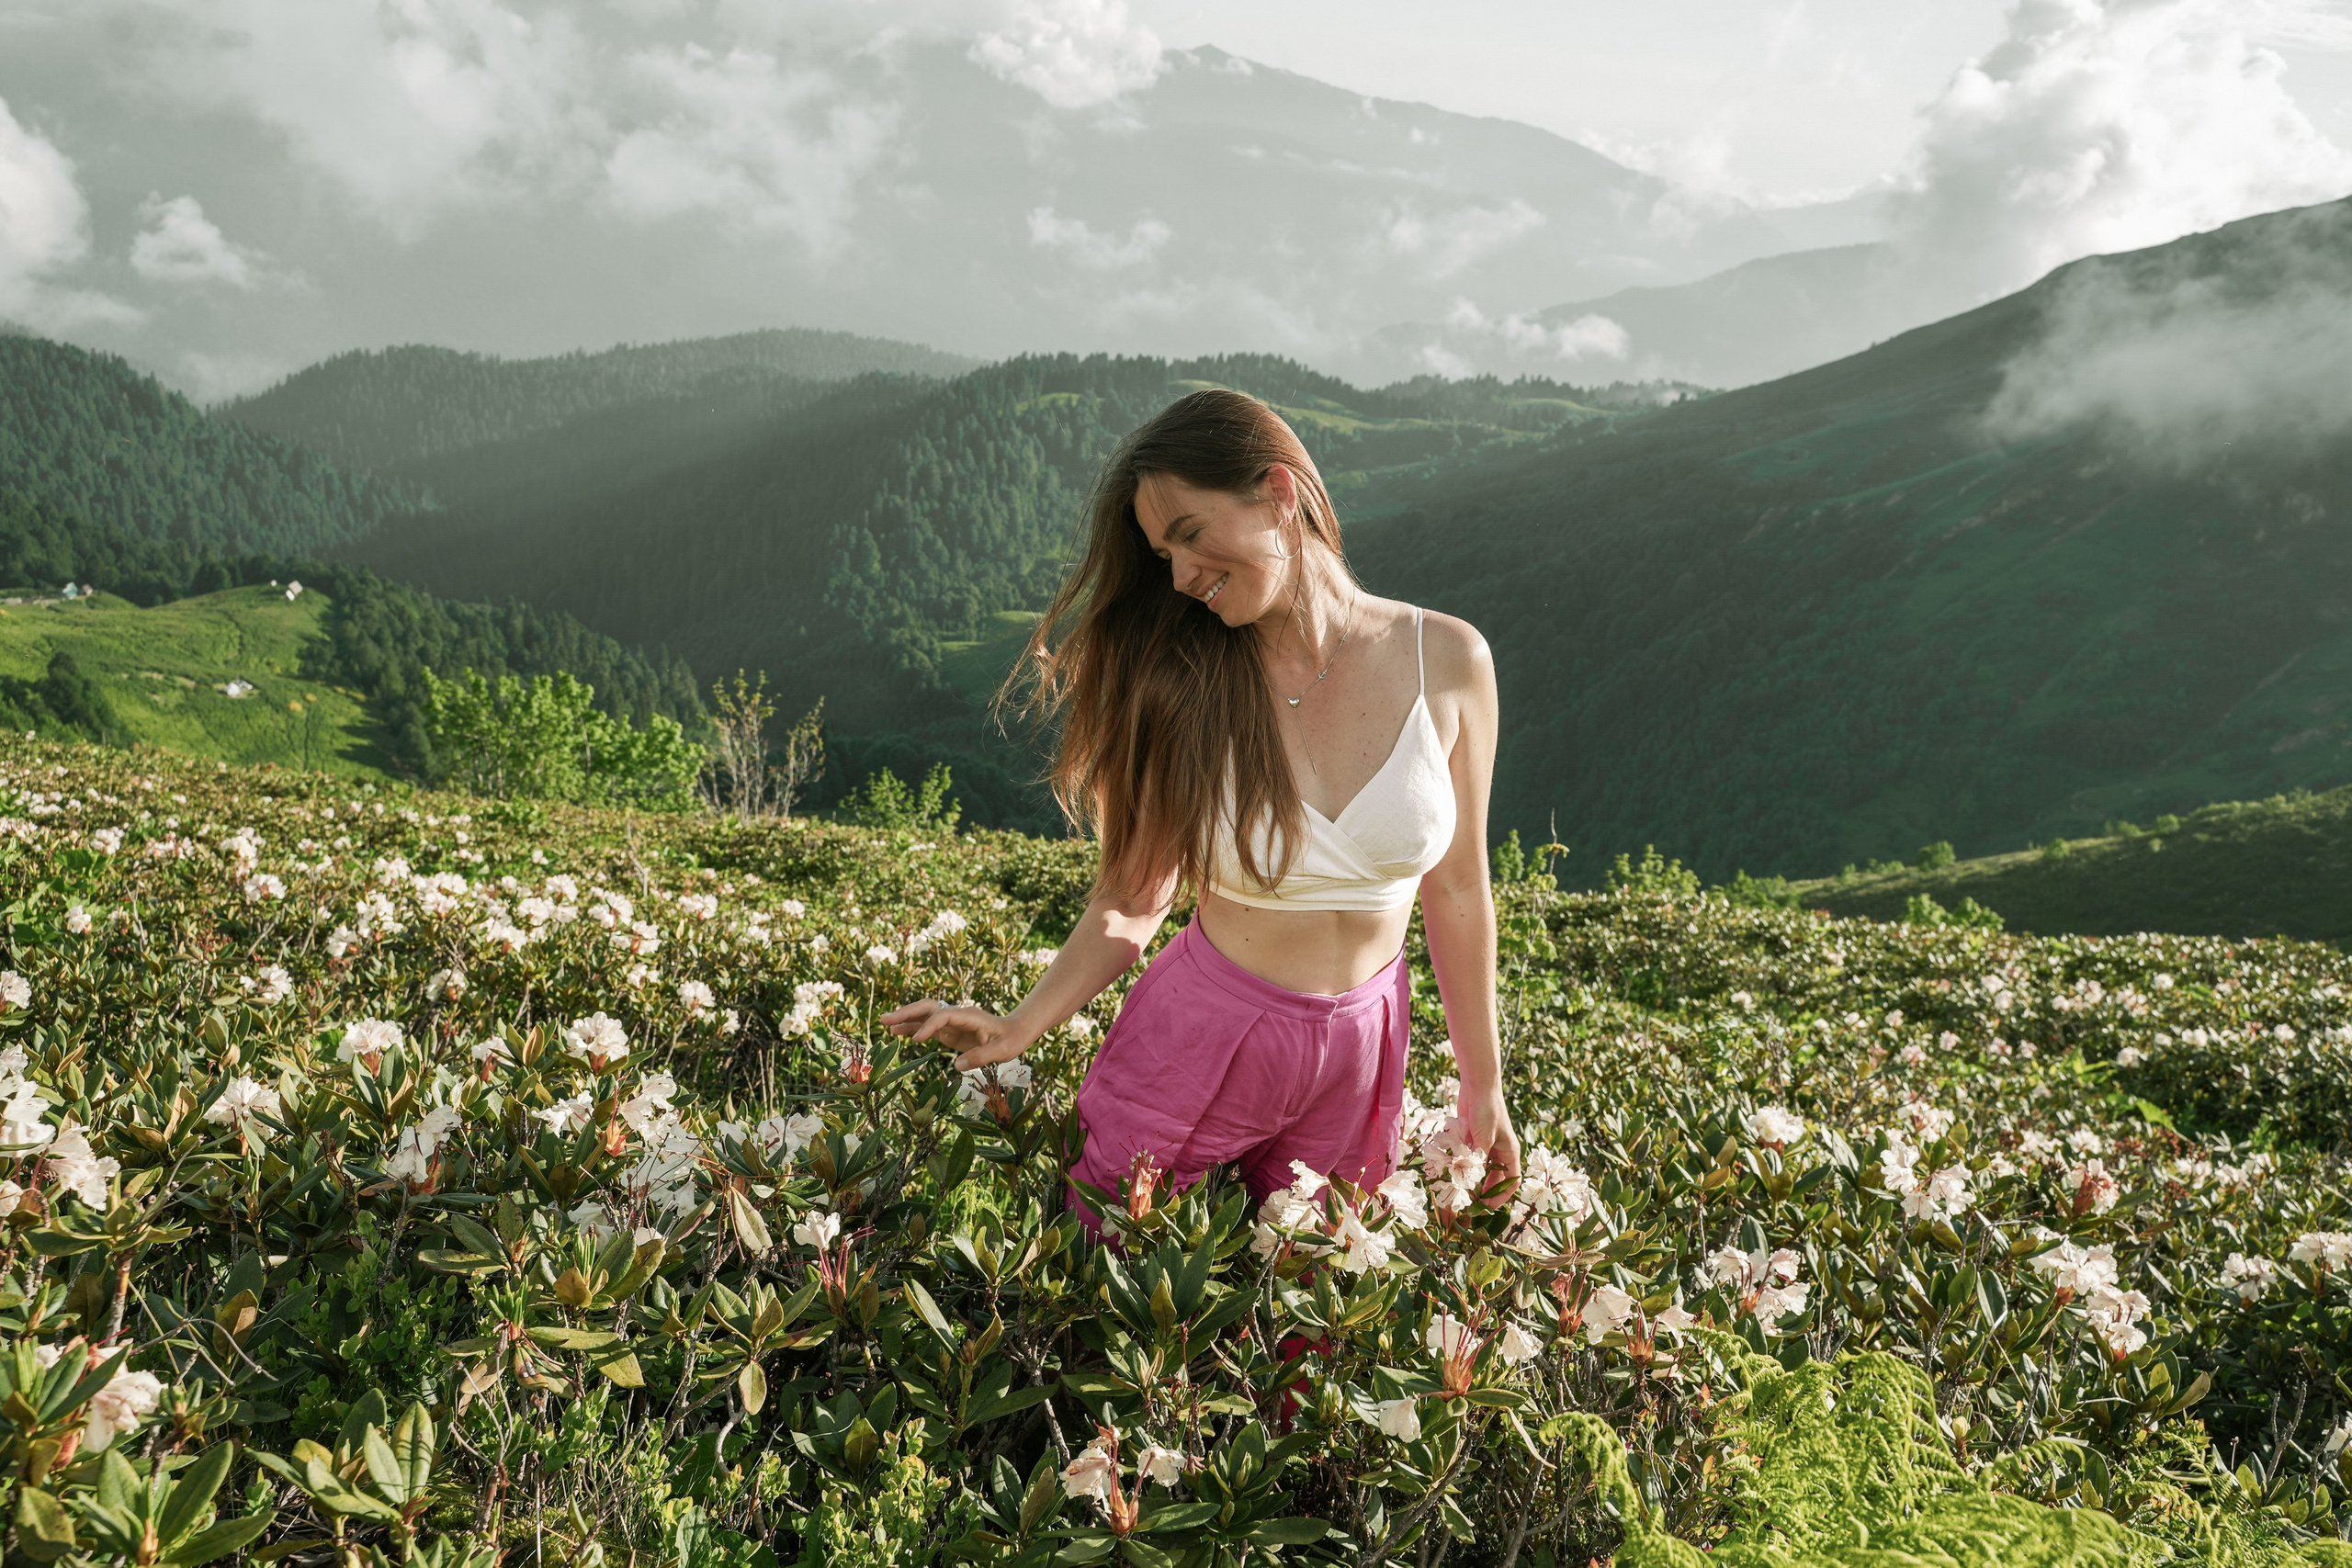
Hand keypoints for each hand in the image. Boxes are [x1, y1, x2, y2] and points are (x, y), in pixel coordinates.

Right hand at [881, 998, 1029, 1071]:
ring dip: (906, 1019)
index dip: (929, 1026)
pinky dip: (913, 1029)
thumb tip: (957, 1066)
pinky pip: (928, 1027)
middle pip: (929, 1008)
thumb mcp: (1001, 1050)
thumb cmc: (1011, 1040)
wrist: (1015, 1033)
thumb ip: (981, 1057)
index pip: (943, 1015)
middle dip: (907, 1012)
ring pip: (925, 1015)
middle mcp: (957, 1015)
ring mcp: (952, 1022)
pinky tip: (898, 1033)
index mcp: (970, 1016)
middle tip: (886, 1019)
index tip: (916, 1040)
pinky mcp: (949, 1031)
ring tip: (885, 1024)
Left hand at [1455, 1081, 1521, 1199]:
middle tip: (1470, 1202)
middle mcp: (1499, 1151)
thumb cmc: (1487, 1109)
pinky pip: (1469, 1159)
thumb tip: (1472, 1178)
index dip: (1502, 1195)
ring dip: (1472, 1180)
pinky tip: (1453, 1173)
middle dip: (1484, 1191)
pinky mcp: (1472, 1141)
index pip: (1511, 1180)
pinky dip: (1462, 1166)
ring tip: (1460, 1190)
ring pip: (1480, 1170)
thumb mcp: (1484, 1135)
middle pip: (1495, 1178)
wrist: (1477, 1087)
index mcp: (1509, 1151)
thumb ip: (1479, 1157)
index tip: (1488, 1205)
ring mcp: (1485, 1147)